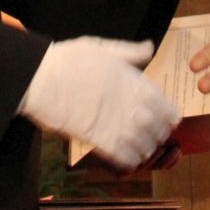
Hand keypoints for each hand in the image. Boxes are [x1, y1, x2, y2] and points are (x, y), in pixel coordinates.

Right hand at [20, 38, 180, 169]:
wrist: (41, 78)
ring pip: (146, 148)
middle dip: (157, 136)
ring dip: (143, 150)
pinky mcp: (100, 140)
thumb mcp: (102, 47)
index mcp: (135, 82)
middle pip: (160, 131)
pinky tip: (123, 157)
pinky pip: (126, 159)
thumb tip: (149, 48)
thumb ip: (130, 52)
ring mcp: (117, 123)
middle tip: (149, 137)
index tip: (163, 120)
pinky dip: (128, 161)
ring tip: (136, 148)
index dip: (168, 118)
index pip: (168, 109)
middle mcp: (131, 104)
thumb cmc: (68, 60)